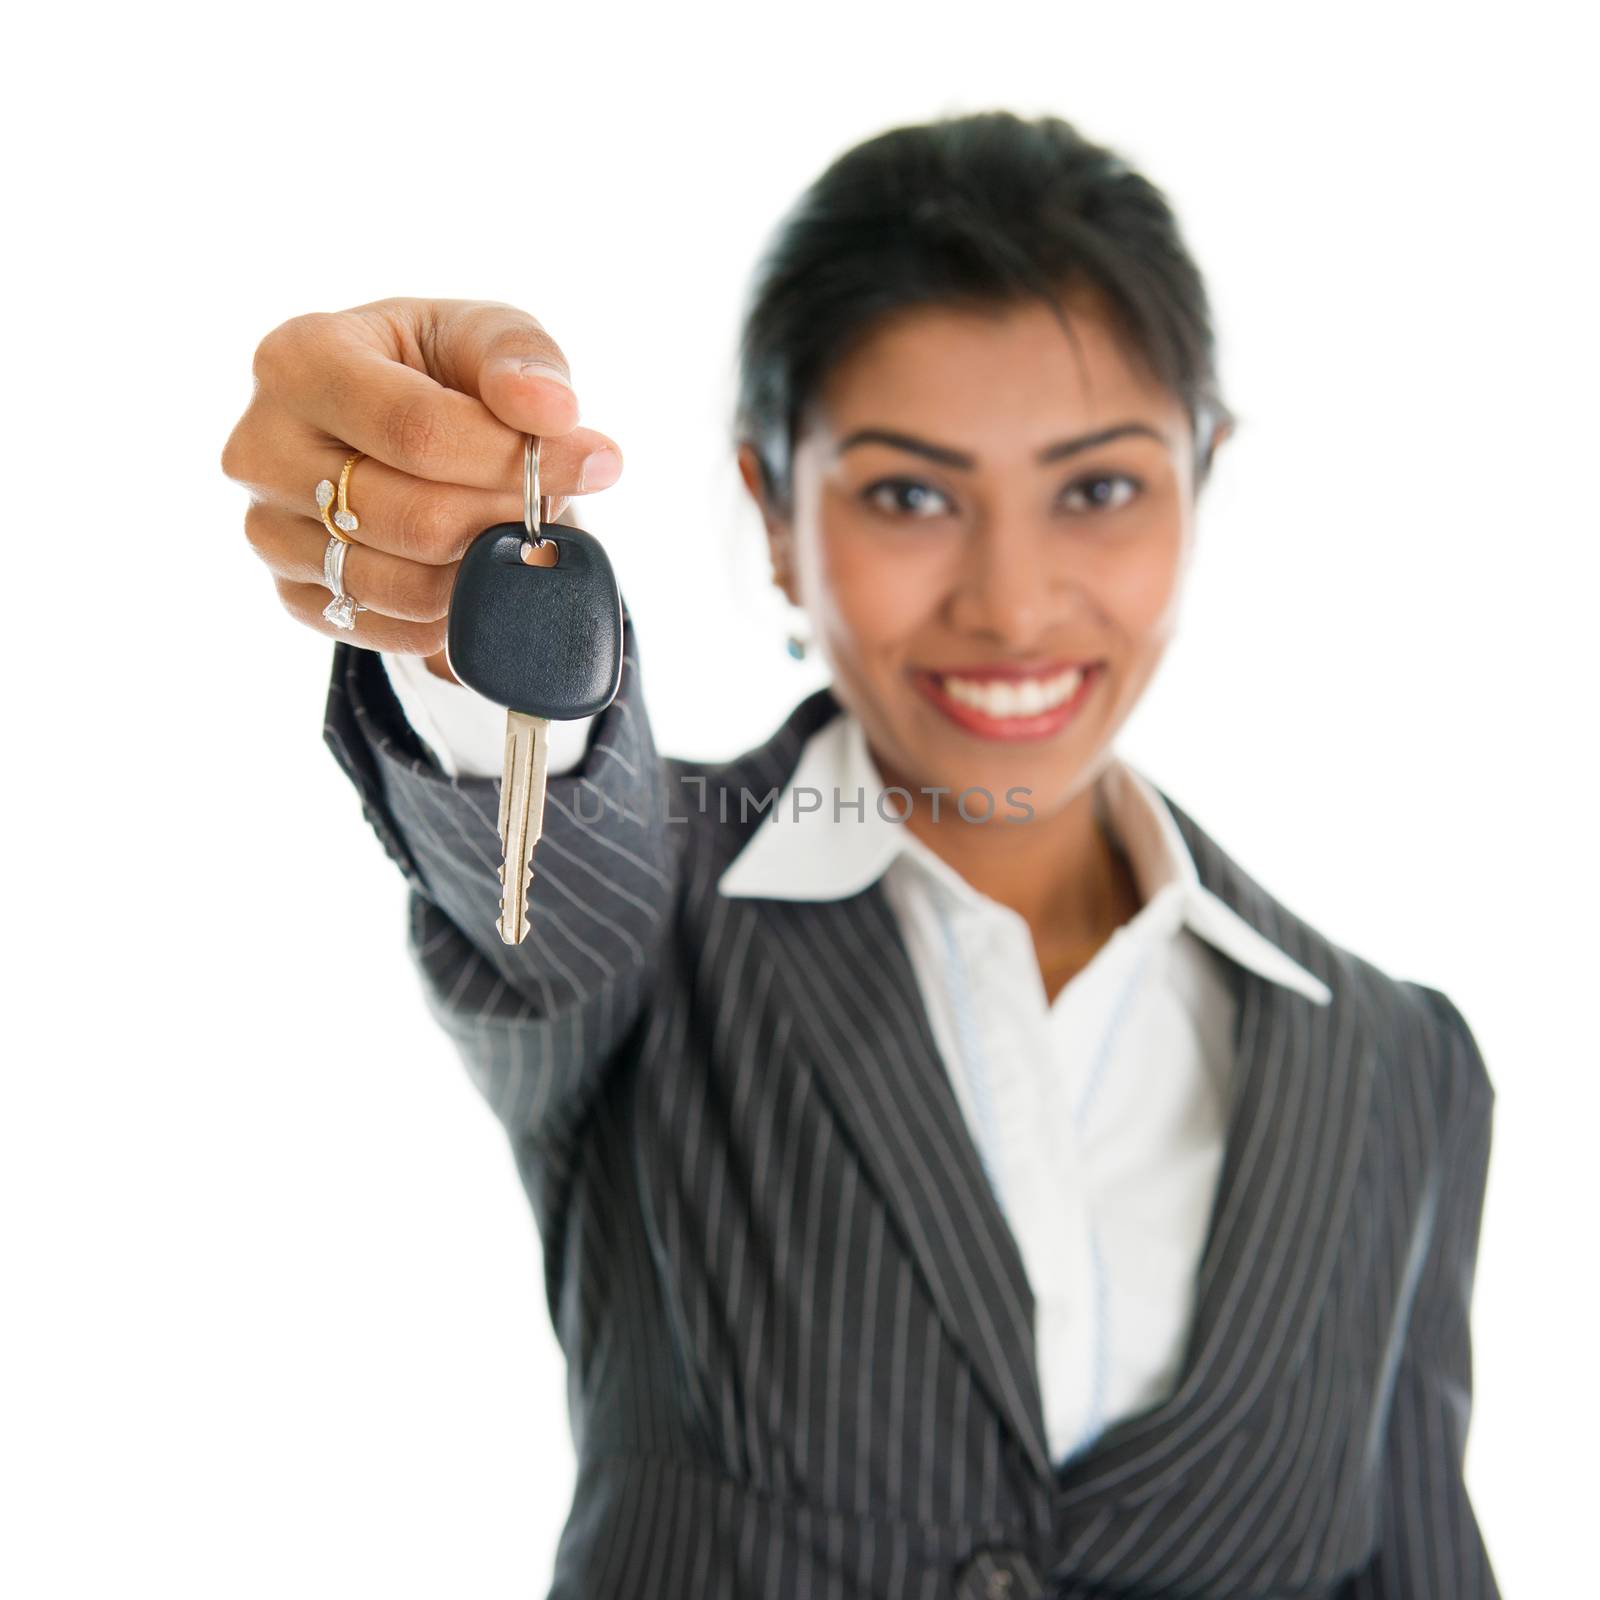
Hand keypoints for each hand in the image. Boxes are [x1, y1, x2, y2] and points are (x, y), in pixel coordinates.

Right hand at [220, 296, 623, 679]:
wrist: (396, 429)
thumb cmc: (441, 371)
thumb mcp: (485, 335)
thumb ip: (521, 358)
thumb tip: (553, 411)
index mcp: (298, 359)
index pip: (415, 430)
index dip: (513, 457)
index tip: (594, 461)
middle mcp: (261, 448)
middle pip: (417, 518)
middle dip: (507, 517)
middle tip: (554, 505)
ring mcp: (268, 530)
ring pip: (406, 585)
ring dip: (487, 569)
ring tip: (513, 530)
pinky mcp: (291, 594)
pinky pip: (389, 629)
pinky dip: (453, 611)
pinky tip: (476, 569)